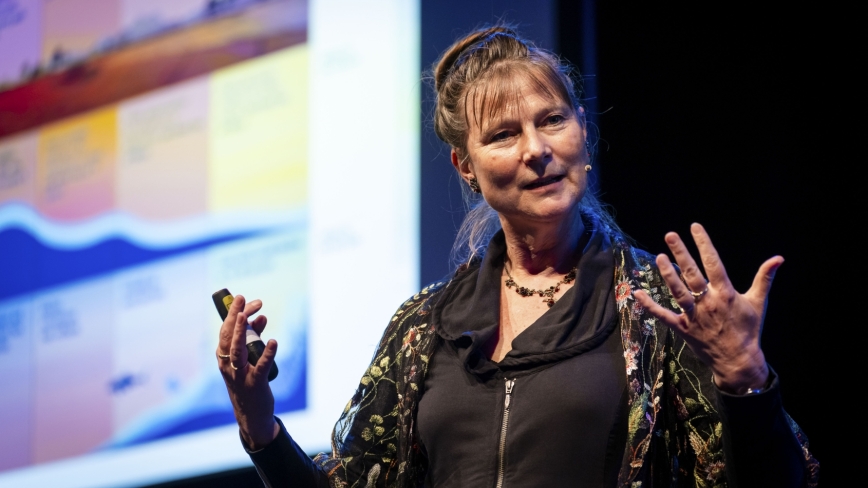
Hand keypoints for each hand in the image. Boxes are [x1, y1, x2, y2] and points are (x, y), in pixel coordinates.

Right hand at [217, 294, 279, 448]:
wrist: (251, 414)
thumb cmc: (248, 381)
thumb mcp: (248, 358)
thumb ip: (254, 337)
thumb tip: (261, 317)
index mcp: (223, 357)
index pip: (225, 330)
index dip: (233, 313)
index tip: (242, 298)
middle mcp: (228, 365)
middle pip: (228, 336)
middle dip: (235, 316)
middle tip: (242, 298)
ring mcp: (240, 375)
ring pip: (237, 350)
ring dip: (241, 332)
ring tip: (247, 315)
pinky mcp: (255, 384)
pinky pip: (260, 367)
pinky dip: (267, 354)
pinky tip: (273, 342)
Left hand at [633, 223, 781, 393]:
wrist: (739, 361)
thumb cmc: (749, 329)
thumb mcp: (758, 302)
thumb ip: (764, 278)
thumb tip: (778, 258)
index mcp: (726, 294)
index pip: (714, 263)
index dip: (704, 244)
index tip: (695, 227)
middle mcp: (708, 303)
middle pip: (692, 274)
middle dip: (681, 253)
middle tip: (670, 235)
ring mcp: (694, 316)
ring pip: (678, 292)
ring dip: (667, 274)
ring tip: (659, 257)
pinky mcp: (683, 329)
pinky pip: (663, 316)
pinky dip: (650, 305)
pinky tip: (637, 293)